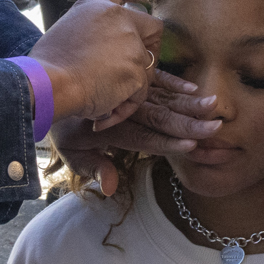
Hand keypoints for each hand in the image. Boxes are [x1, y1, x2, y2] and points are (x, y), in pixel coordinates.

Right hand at [27, 0, 162, 124]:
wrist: (51, 86)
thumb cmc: (48, 65)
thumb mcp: (66, 30)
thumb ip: (90, 29)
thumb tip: (98, 45)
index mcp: (95, 5)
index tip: (139, 1)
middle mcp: (118, 18)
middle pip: (153, 25)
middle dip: (151, 45)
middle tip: (138, 62)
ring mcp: (131, 44)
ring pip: (148, 65)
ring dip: (132, 82)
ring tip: (107, 96)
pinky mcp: (137, 71)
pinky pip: (140, 91)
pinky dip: (126, 103)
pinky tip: (106, 109)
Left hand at [52, 70, 220, 197]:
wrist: (47, 84)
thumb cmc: (62, 126)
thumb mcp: (71, 152)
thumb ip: (93, 168)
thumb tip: (111, 187)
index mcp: (110, 129)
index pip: (145, 139)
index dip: (169, 143)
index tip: (194, 146)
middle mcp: (122, 109)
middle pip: (160, 118)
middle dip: (190, 124)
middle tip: (216, 126)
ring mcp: (127, 91)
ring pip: (162, 98)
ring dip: (188, 103)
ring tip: (213, 106)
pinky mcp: (128, 76)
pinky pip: (153, 78)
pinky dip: (174, 82)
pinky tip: (193, 88)